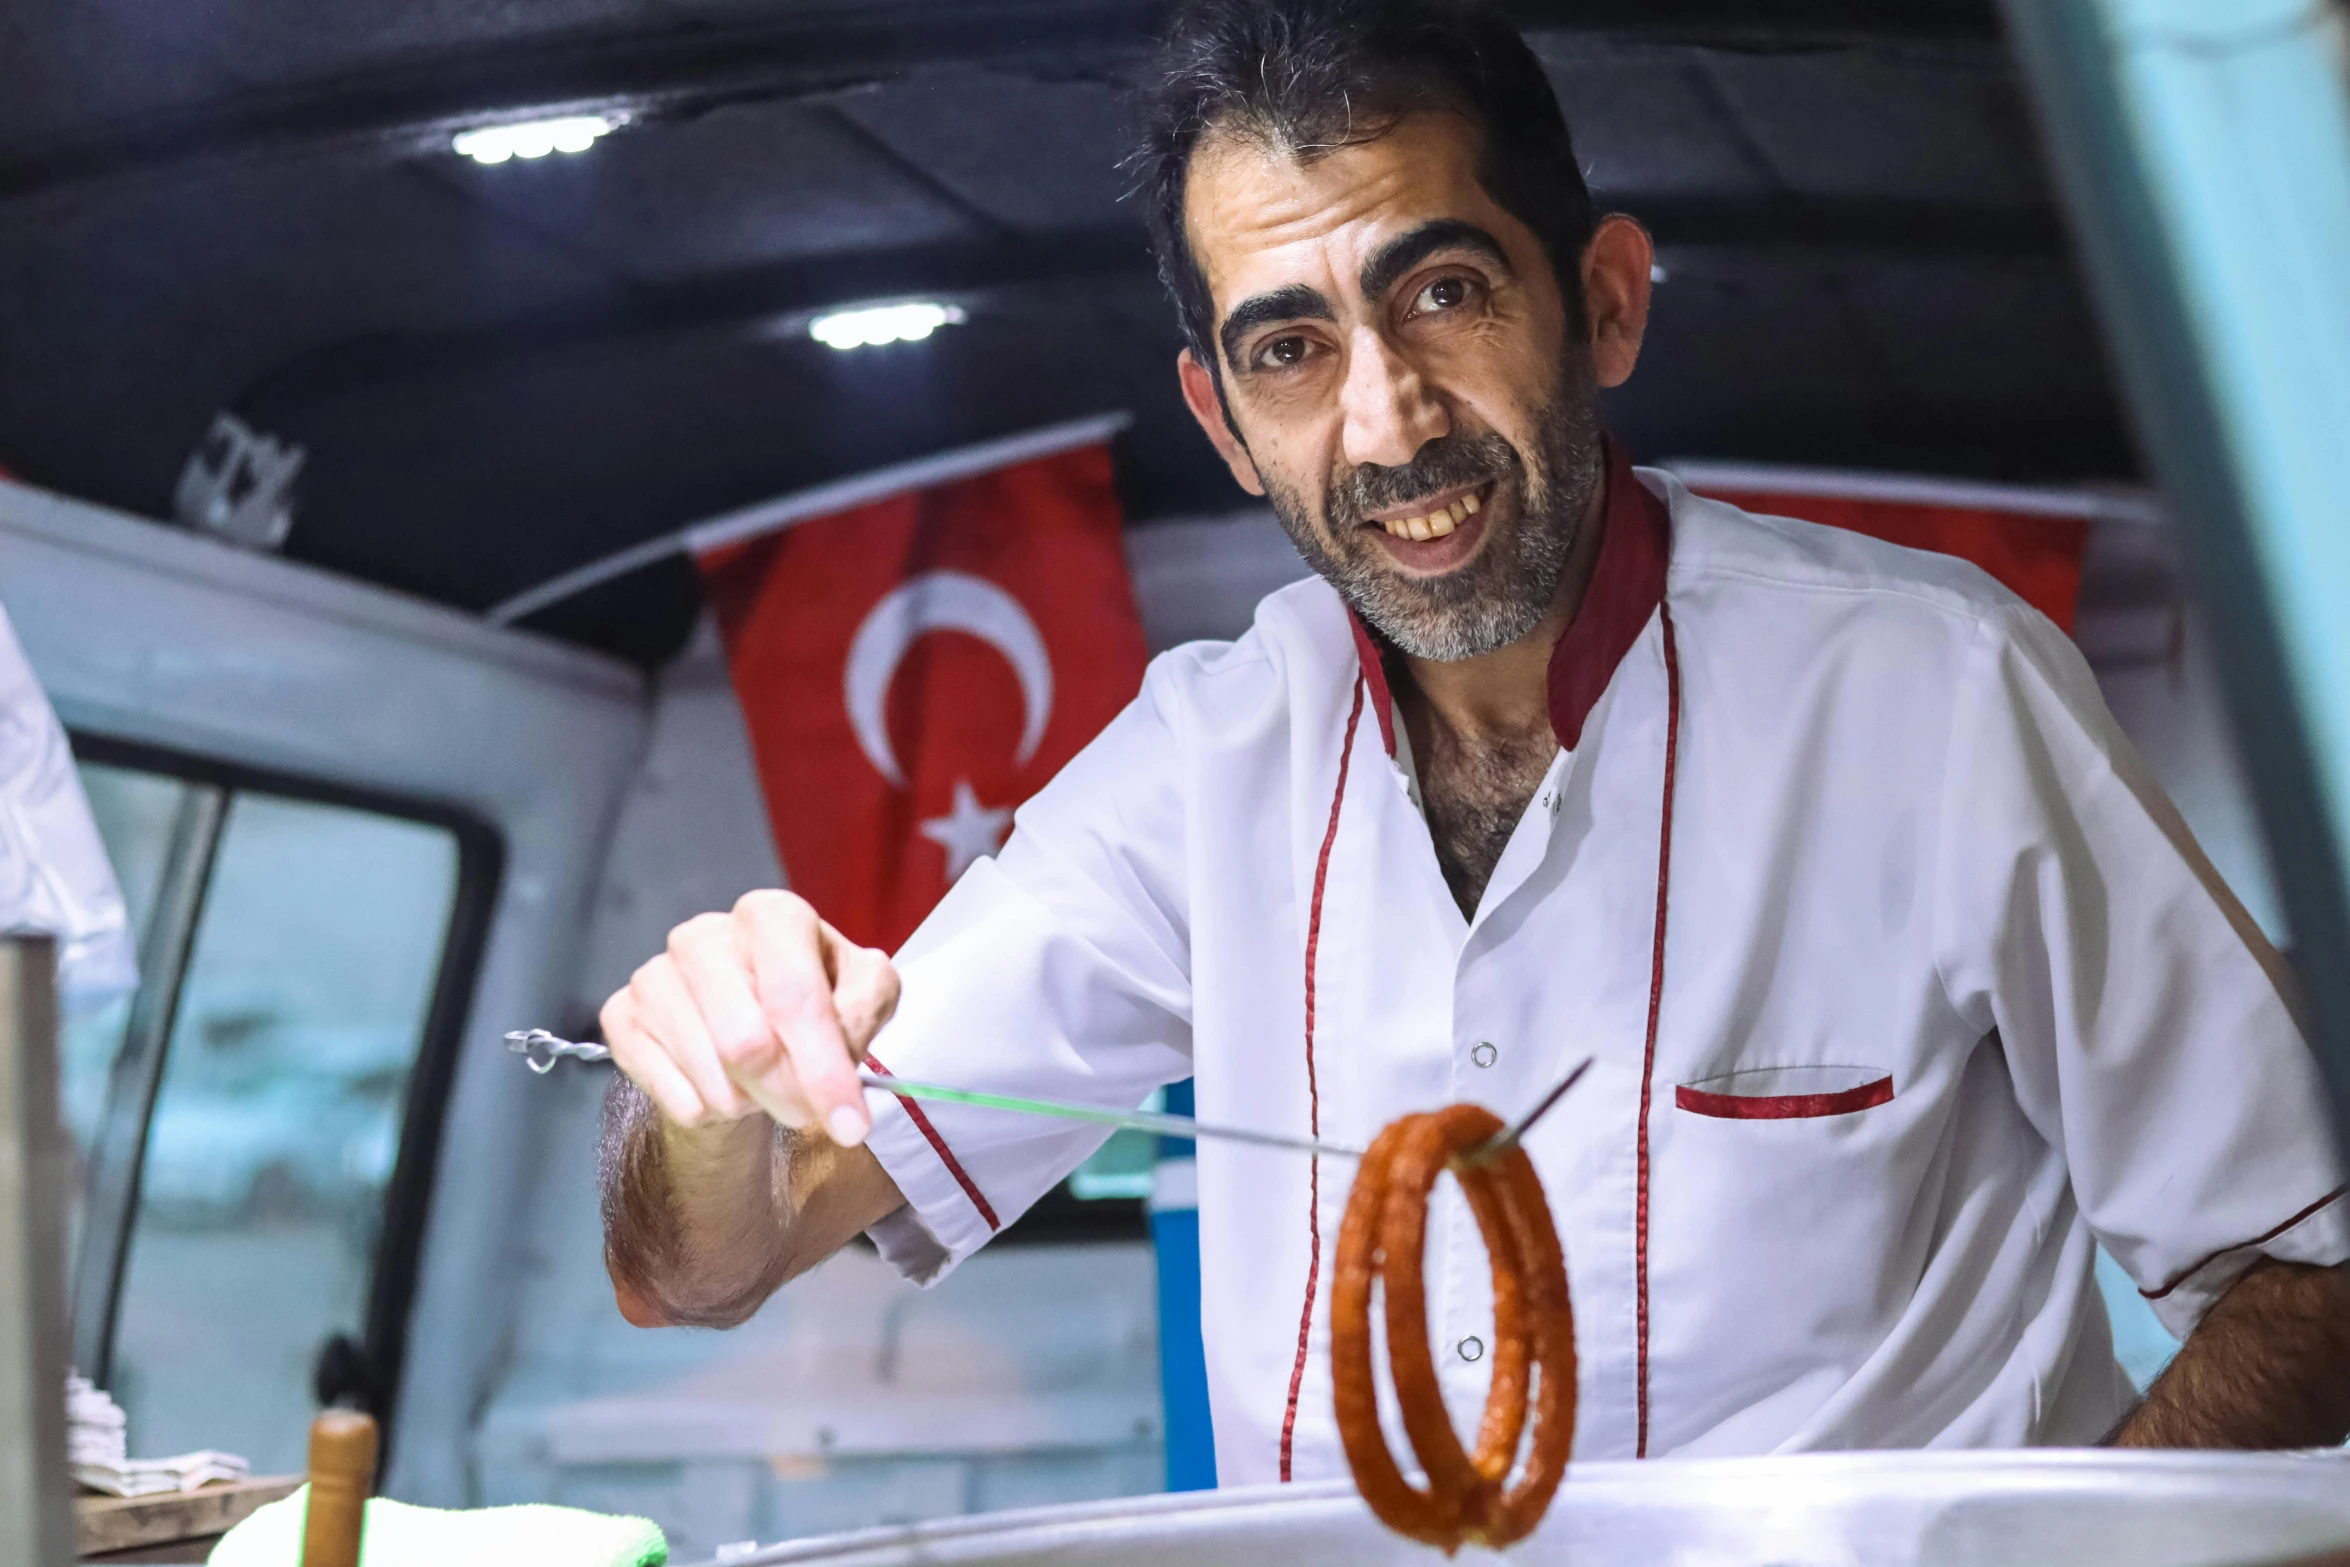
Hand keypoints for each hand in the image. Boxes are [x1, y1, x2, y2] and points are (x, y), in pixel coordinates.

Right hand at [600, 890, 899, 1146]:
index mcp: (772, 915)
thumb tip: (844, 1060)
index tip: (851, 1127)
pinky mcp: (620, 1015)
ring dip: (748, 1103)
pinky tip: (718, 1087)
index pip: (794, 996)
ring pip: (710, 1075)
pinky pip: (673, 1094)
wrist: (746, 1025)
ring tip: (760, 1086)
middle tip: (804, 1108)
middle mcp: (705, 935)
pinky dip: (707, 1111)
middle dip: (787, 1093)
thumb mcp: (863, 992)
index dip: (824, 1069)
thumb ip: (865, 1010)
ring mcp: (655, 974)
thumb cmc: (811, 1001)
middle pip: (745, 1043)